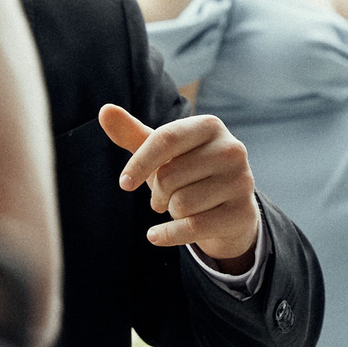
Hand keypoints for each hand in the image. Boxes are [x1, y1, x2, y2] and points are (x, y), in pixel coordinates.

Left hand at [98, 105, 261, 265]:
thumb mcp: (163, 154)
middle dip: (158, 193)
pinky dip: (167, 235)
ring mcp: (241, 182)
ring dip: (170, 211)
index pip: (165, 139)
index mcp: (210, 126)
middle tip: (163, 198)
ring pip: (181, 203)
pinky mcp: (242, 213)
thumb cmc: (190, 173)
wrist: (229, 208)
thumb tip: (105, 111)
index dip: (139, 163)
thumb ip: (133, 134)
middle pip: (170, 176)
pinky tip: (155, 235)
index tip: (124, 184)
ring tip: (180, 208)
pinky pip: (193, 227)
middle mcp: (231, 150)